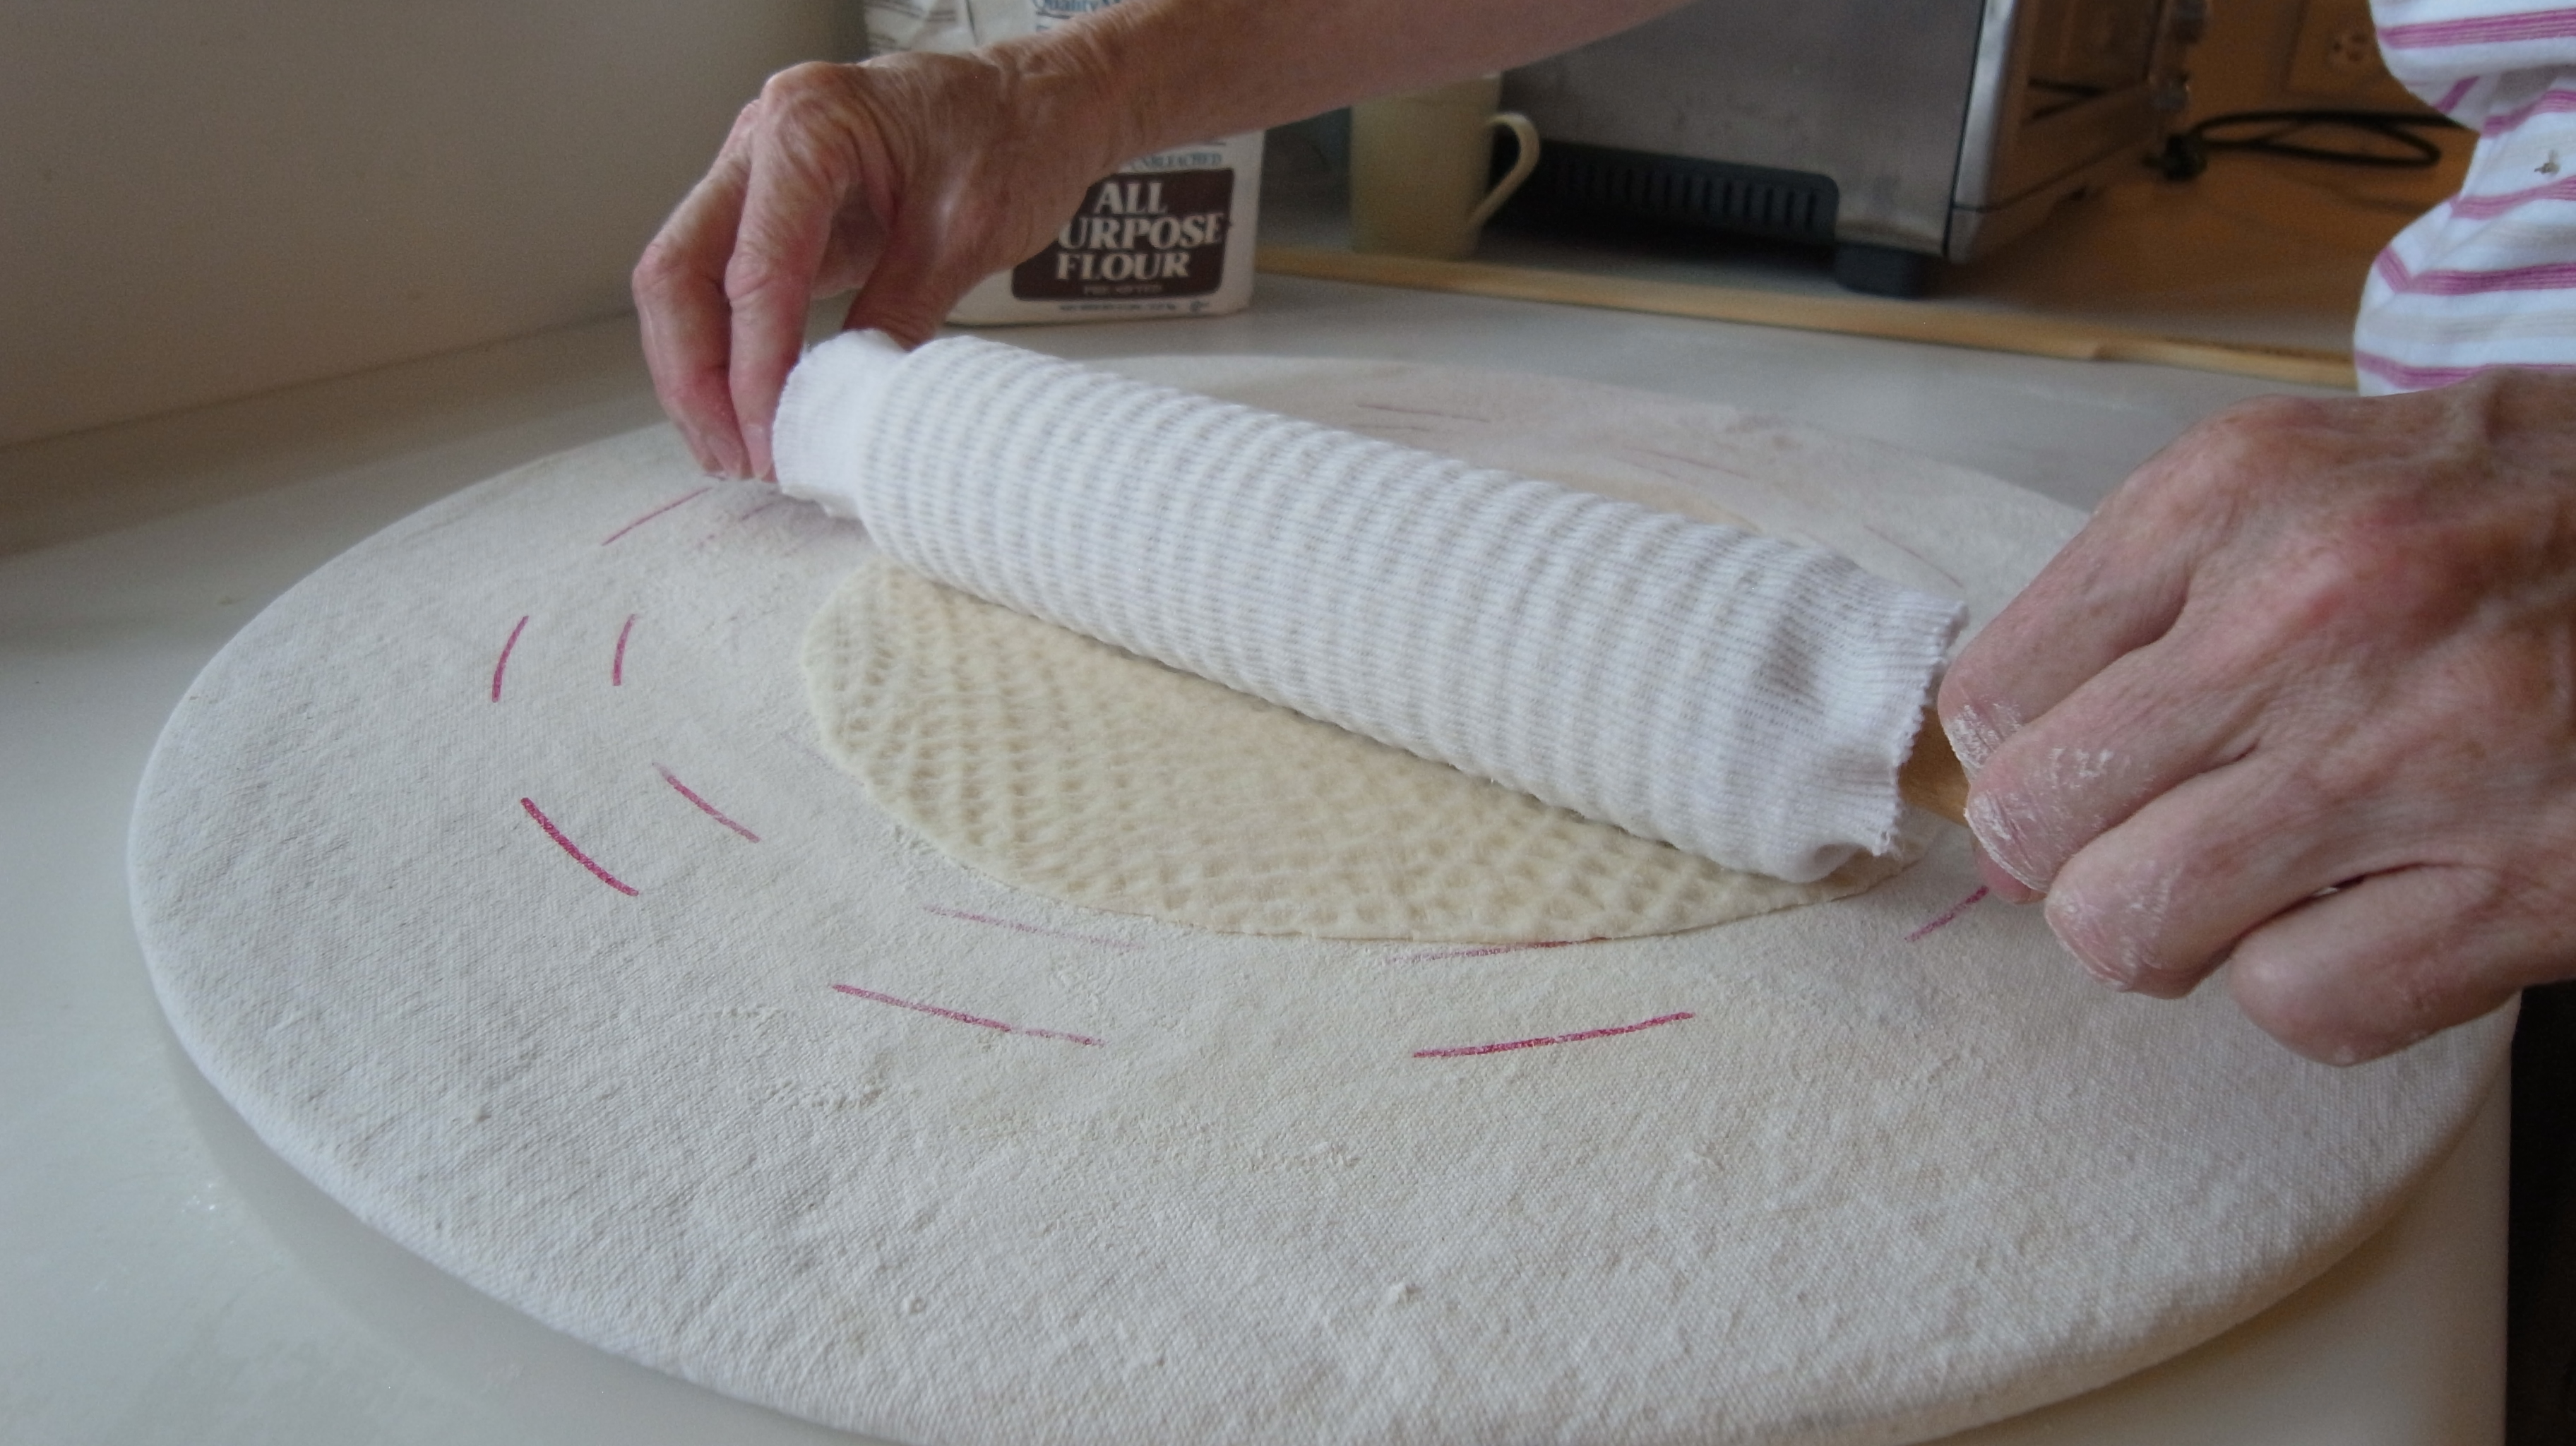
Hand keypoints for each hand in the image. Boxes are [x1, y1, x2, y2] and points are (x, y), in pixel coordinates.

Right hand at [632, 46, 1121, 479]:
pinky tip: (746, 409)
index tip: (771, 438)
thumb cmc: (1014, 137)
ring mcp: (757, 173)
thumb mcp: (968, 232)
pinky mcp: (772, 211)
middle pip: (681, 271)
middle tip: (737, 458)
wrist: (1037, 103)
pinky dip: (727, 351)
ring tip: (733, 452)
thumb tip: (850, 403)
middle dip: (698, 378)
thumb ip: (902, 311)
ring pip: (685, 282)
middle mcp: (762, 139)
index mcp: (808, 124)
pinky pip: (721, 285)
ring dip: (698, 374)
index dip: (755, 367)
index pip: (756, 268)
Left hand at [1939, 369, 2575, 1063]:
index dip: (2025, 760)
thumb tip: (2000, 765)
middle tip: (2161, 838)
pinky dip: (2311, 987)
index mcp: (2239, 490)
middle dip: (2077, 857)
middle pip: (2037, 822)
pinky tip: (2378, 915)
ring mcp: (2425, 749)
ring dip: (2174, 932)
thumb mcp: (2314, 475)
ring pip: (2132, 927)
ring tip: (2261, 881)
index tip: (2085, 773)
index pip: (1993, 694)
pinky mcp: (2532, 881)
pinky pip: (2297, 1003)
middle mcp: (2315, 607)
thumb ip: (2148, 595)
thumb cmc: (2515, 512)